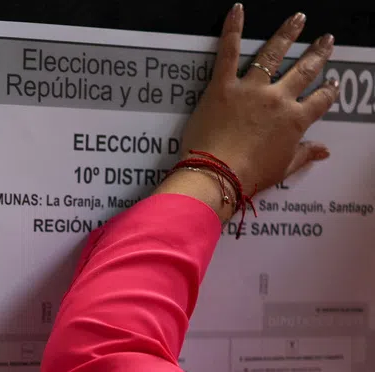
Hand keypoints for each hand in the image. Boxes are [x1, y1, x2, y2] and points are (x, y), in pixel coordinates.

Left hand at [178, 5, 338, 197]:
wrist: (217, 175)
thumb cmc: (249, 176)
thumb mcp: (283, 169)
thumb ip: (304, 155)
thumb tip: (324, 151)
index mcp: (295, 121)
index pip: (320, 100)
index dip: (328, 90)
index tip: (332, 82)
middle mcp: (278, 100)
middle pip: (303, 71)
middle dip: (317, 54)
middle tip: (325, 39)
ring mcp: (250, 90)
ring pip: (273, 55)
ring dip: (287, 34)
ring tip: (298, 19)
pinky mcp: (222, 87)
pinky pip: (227, 53)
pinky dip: (232, 29)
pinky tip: (237, 9)